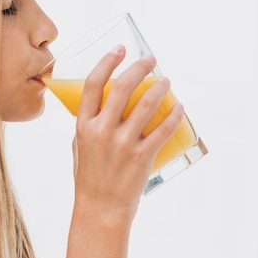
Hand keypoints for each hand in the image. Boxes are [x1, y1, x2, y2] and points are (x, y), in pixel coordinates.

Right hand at [72, 46, 183, 217]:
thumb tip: (100, 107)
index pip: (93, 85)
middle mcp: (101, 132)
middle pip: (123, 87)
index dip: (107, 62)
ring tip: (166, 80)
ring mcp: (122, 144)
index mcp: (83, 127)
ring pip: (146, 104)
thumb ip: (87, 126)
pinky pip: (163, 129)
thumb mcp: (78, 147)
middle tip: (150, 59)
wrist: (100, 207)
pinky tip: (179, 107)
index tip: (120, 49)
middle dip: (139, 67)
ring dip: (160, 87)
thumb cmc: (88, 178)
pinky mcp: (142, 156)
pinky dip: (174, 115)